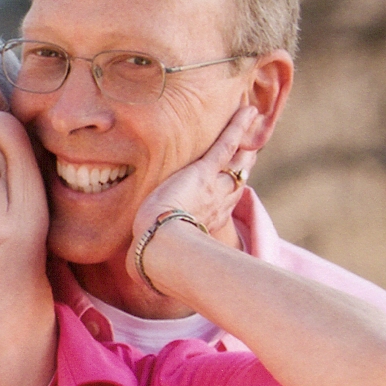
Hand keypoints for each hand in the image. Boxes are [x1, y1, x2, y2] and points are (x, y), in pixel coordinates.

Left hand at [125, 104, 264, 290]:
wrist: (162, 250)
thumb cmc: (156, 261)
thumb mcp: (152, 257)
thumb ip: (146, 260)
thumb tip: (133, 276)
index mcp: (206, 222)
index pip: (222, 200)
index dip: (229, 188)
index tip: (233, 180)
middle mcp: (217, 204)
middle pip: (235, 177)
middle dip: (244, 161)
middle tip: (252, 146)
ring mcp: (213, 186)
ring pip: (235, 158)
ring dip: (245, 137)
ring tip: (253, 117)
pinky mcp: (204, 172)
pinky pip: (226, 144)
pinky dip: (237, 126)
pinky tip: (247, 109)